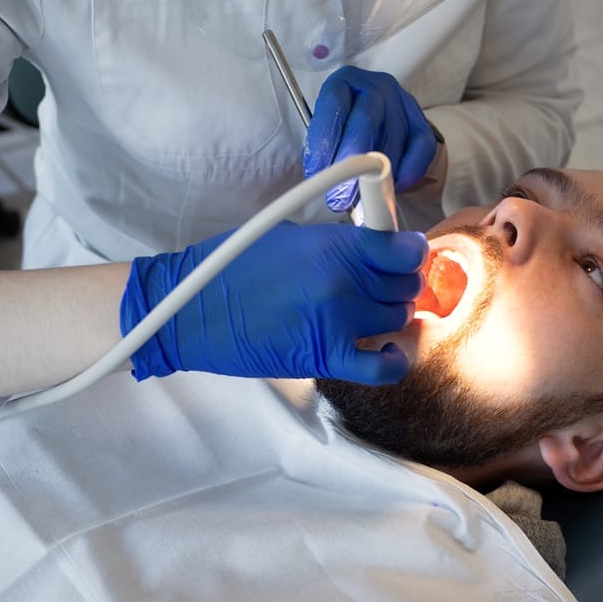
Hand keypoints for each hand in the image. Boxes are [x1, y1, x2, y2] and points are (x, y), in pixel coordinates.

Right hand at [120, 222, 427, 383]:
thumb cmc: (231, 266)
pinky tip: (386, 349)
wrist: (191, 311)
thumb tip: (375, 248)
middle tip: (382, 283)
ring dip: (390, 314)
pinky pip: (384, 366)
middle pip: (405, 285)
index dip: (412, 252)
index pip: (405, 250)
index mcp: (334, 245)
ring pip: (398, 318)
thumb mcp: (289, 234)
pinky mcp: (325, 358)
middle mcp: (343, 282)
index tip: (405, 254)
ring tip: (370, 310)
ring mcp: (337, 322)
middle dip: (400, 282)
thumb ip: (337, 241)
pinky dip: (394, 359)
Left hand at [303, 66, 437, 211]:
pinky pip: (421, 149)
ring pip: (392, 140)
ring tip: (363, 199)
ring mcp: (401, 103)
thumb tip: (322, 180)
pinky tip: (394, 187)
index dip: (324, 141)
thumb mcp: (326, 129)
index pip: (333, 105)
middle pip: (365, 122)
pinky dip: (408, 172)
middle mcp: (375, 88)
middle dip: (350, 164)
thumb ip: (322, 150)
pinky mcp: (421, 123)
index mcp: (344, 82)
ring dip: (377, 175)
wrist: (379, 117)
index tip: (318, 172)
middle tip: (341, 196)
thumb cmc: (344, 126)